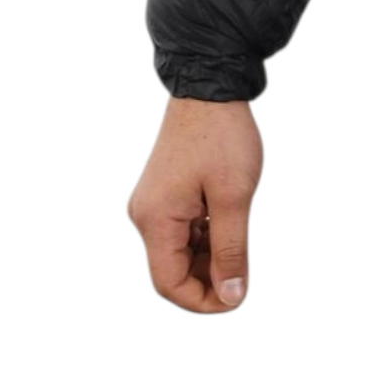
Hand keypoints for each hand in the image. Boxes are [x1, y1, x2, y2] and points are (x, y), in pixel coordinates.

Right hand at [127, 97, 262, 312]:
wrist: (210, 87)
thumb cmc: (222, 137)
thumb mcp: (234, 196)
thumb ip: (231, 249)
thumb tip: (230, 296)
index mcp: (155, 220)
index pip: (169, 283)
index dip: (202, 301)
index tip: (236, 300)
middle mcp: (146, 215)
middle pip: (172, 270)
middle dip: (208, 281)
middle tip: (243, 276)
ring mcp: (154, 203)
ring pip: (179, 251)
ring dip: (209, 259)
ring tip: (240, 247)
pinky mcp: (165, 193)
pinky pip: (182, 230)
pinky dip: (206, 239)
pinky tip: (229, 228)